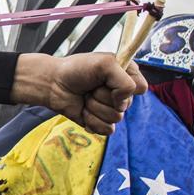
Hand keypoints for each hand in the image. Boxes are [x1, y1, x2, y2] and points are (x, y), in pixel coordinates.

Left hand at [11, 53, 147, 134]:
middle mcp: (121, 93)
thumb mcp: (104, 64)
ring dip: (95, 108)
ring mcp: (111, 108)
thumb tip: (123, 104)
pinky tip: (83, 111)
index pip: (141, 88)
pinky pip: (107, 130)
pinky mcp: (101, 122)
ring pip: (116, 118)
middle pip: (126, 105)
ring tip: (85, 97)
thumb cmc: (76, 69)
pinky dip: (92, 120)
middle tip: (90, 87)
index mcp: (126, 75)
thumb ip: (124, 80)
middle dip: (103, 96)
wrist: (52, 84)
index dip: (125, 87)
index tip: (107, 79)